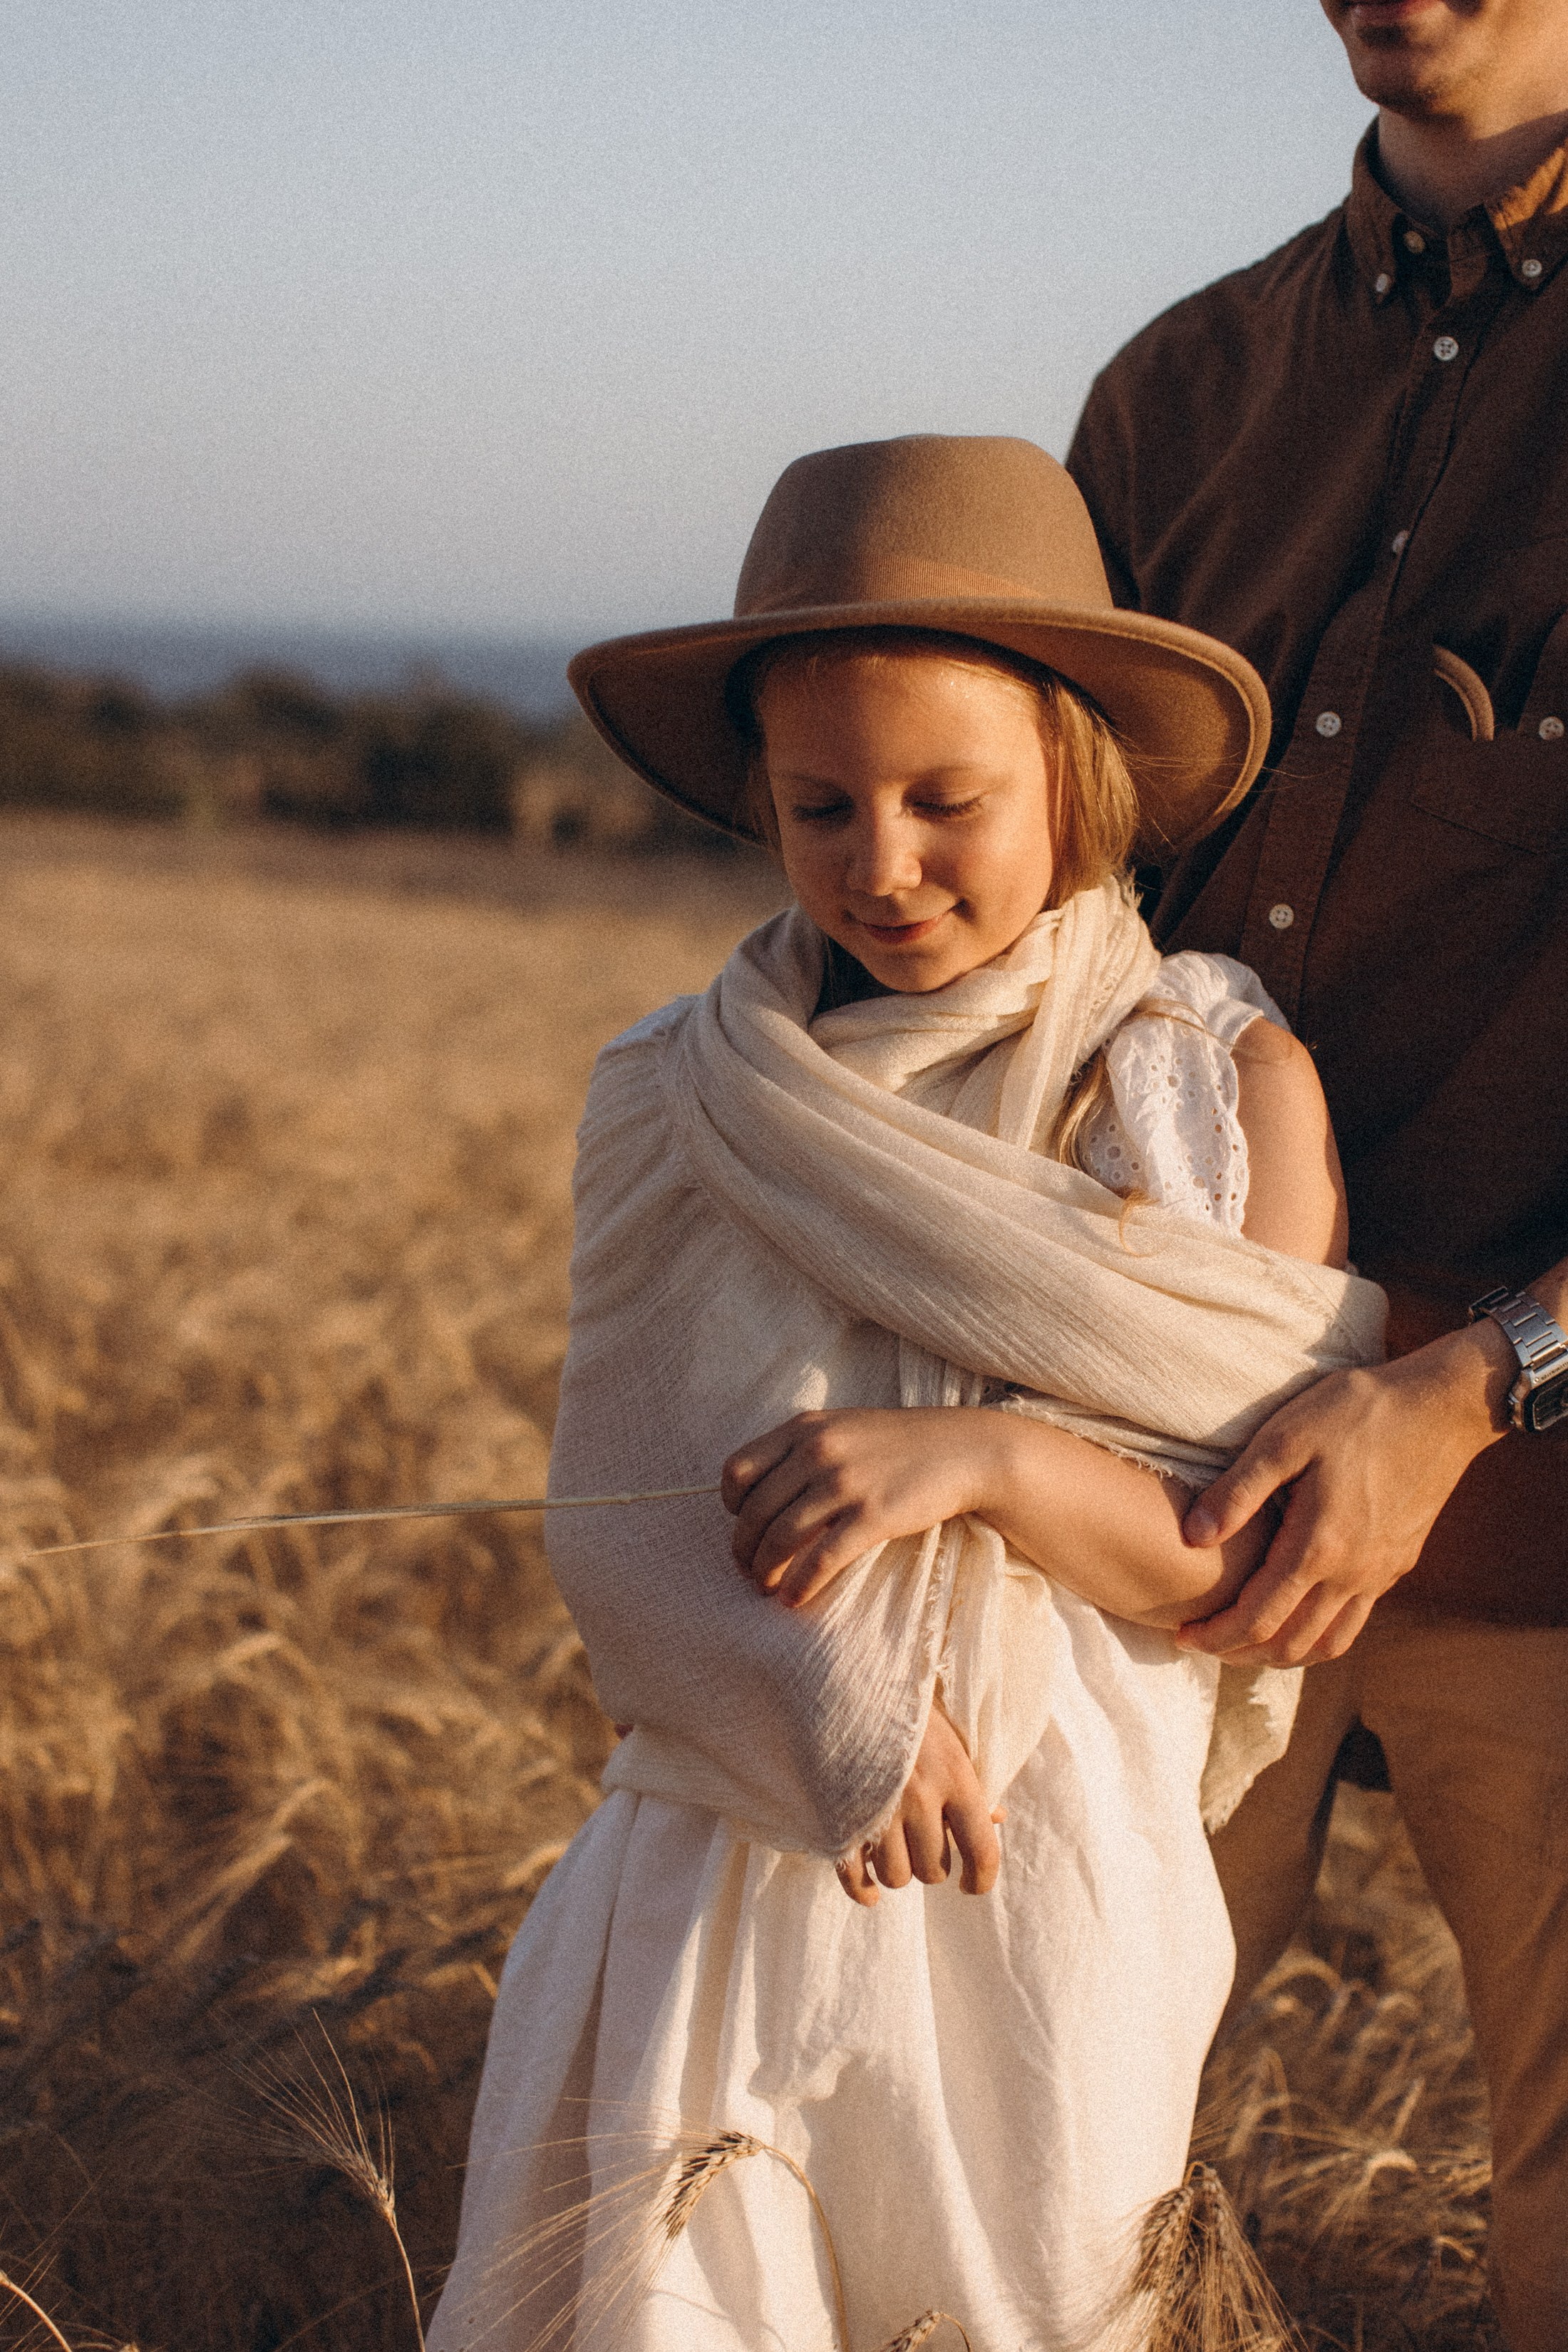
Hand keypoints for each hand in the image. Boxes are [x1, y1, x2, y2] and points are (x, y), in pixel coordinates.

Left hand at [723, 1408, 998, 1607]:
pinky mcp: (872, 1516)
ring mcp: (845, 1483)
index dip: (731, 1505)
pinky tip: (794, 1599)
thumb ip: (803, 1448)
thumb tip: (762, 1491)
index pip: (738, 1470)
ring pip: (781, 1538)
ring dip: (765, 1572)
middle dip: (744, 1549)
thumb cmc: (899, 1444)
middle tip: (747, 1570)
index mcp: (805, 1428)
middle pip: (754, 1512)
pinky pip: (820, 1560)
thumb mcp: (843, 1427)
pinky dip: (800, 1585)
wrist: (963, 1450)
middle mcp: (817, 1451)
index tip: (740, 1524)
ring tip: (766, 1588)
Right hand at [834, 1699, 1003, 1908]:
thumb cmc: (909, 1707)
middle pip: (934, 1871)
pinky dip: (862, 1889)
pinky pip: (853, 1872)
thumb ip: (973, 1780)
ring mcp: (879, 1808)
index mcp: (956, 1778)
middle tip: (924, 1844)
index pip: (982, 1851)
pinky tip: (870, 1892)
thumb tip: (996, 1818)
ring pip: (897, 1876)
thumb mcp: (952, 1736)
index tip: (973, 1886)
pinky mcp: (841, 1812)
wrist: (851, 1677)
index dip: (982, 1879)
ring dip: (898, 1870)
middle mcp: (921, 1798)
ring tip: (895, 1850)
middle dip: (932, 1865)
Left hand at [1174, 1328, 1510, 1666]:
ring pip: (1326, 1642)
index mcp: (1317, 1547)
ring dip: (1281, 1654)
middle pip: (1289, 1644)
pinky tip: (1299, 1614)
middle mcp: (1352, 1573)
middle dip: (1241, 1653)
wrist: (1442, 1407)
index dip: (1215, 1636)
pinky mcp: (1398, 1563)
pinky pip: (1355, 1620)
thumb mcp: (1283, 1438)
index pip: (1256, 1619)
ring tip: (1246, 1642)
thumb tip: (1192, 1539)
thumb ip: (1237, 1492)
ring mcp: (1380, 1573)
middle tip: (1205, 1644)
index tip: (1182, 1636)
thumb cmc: (1356, 1413)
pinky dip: (1319, 1634)